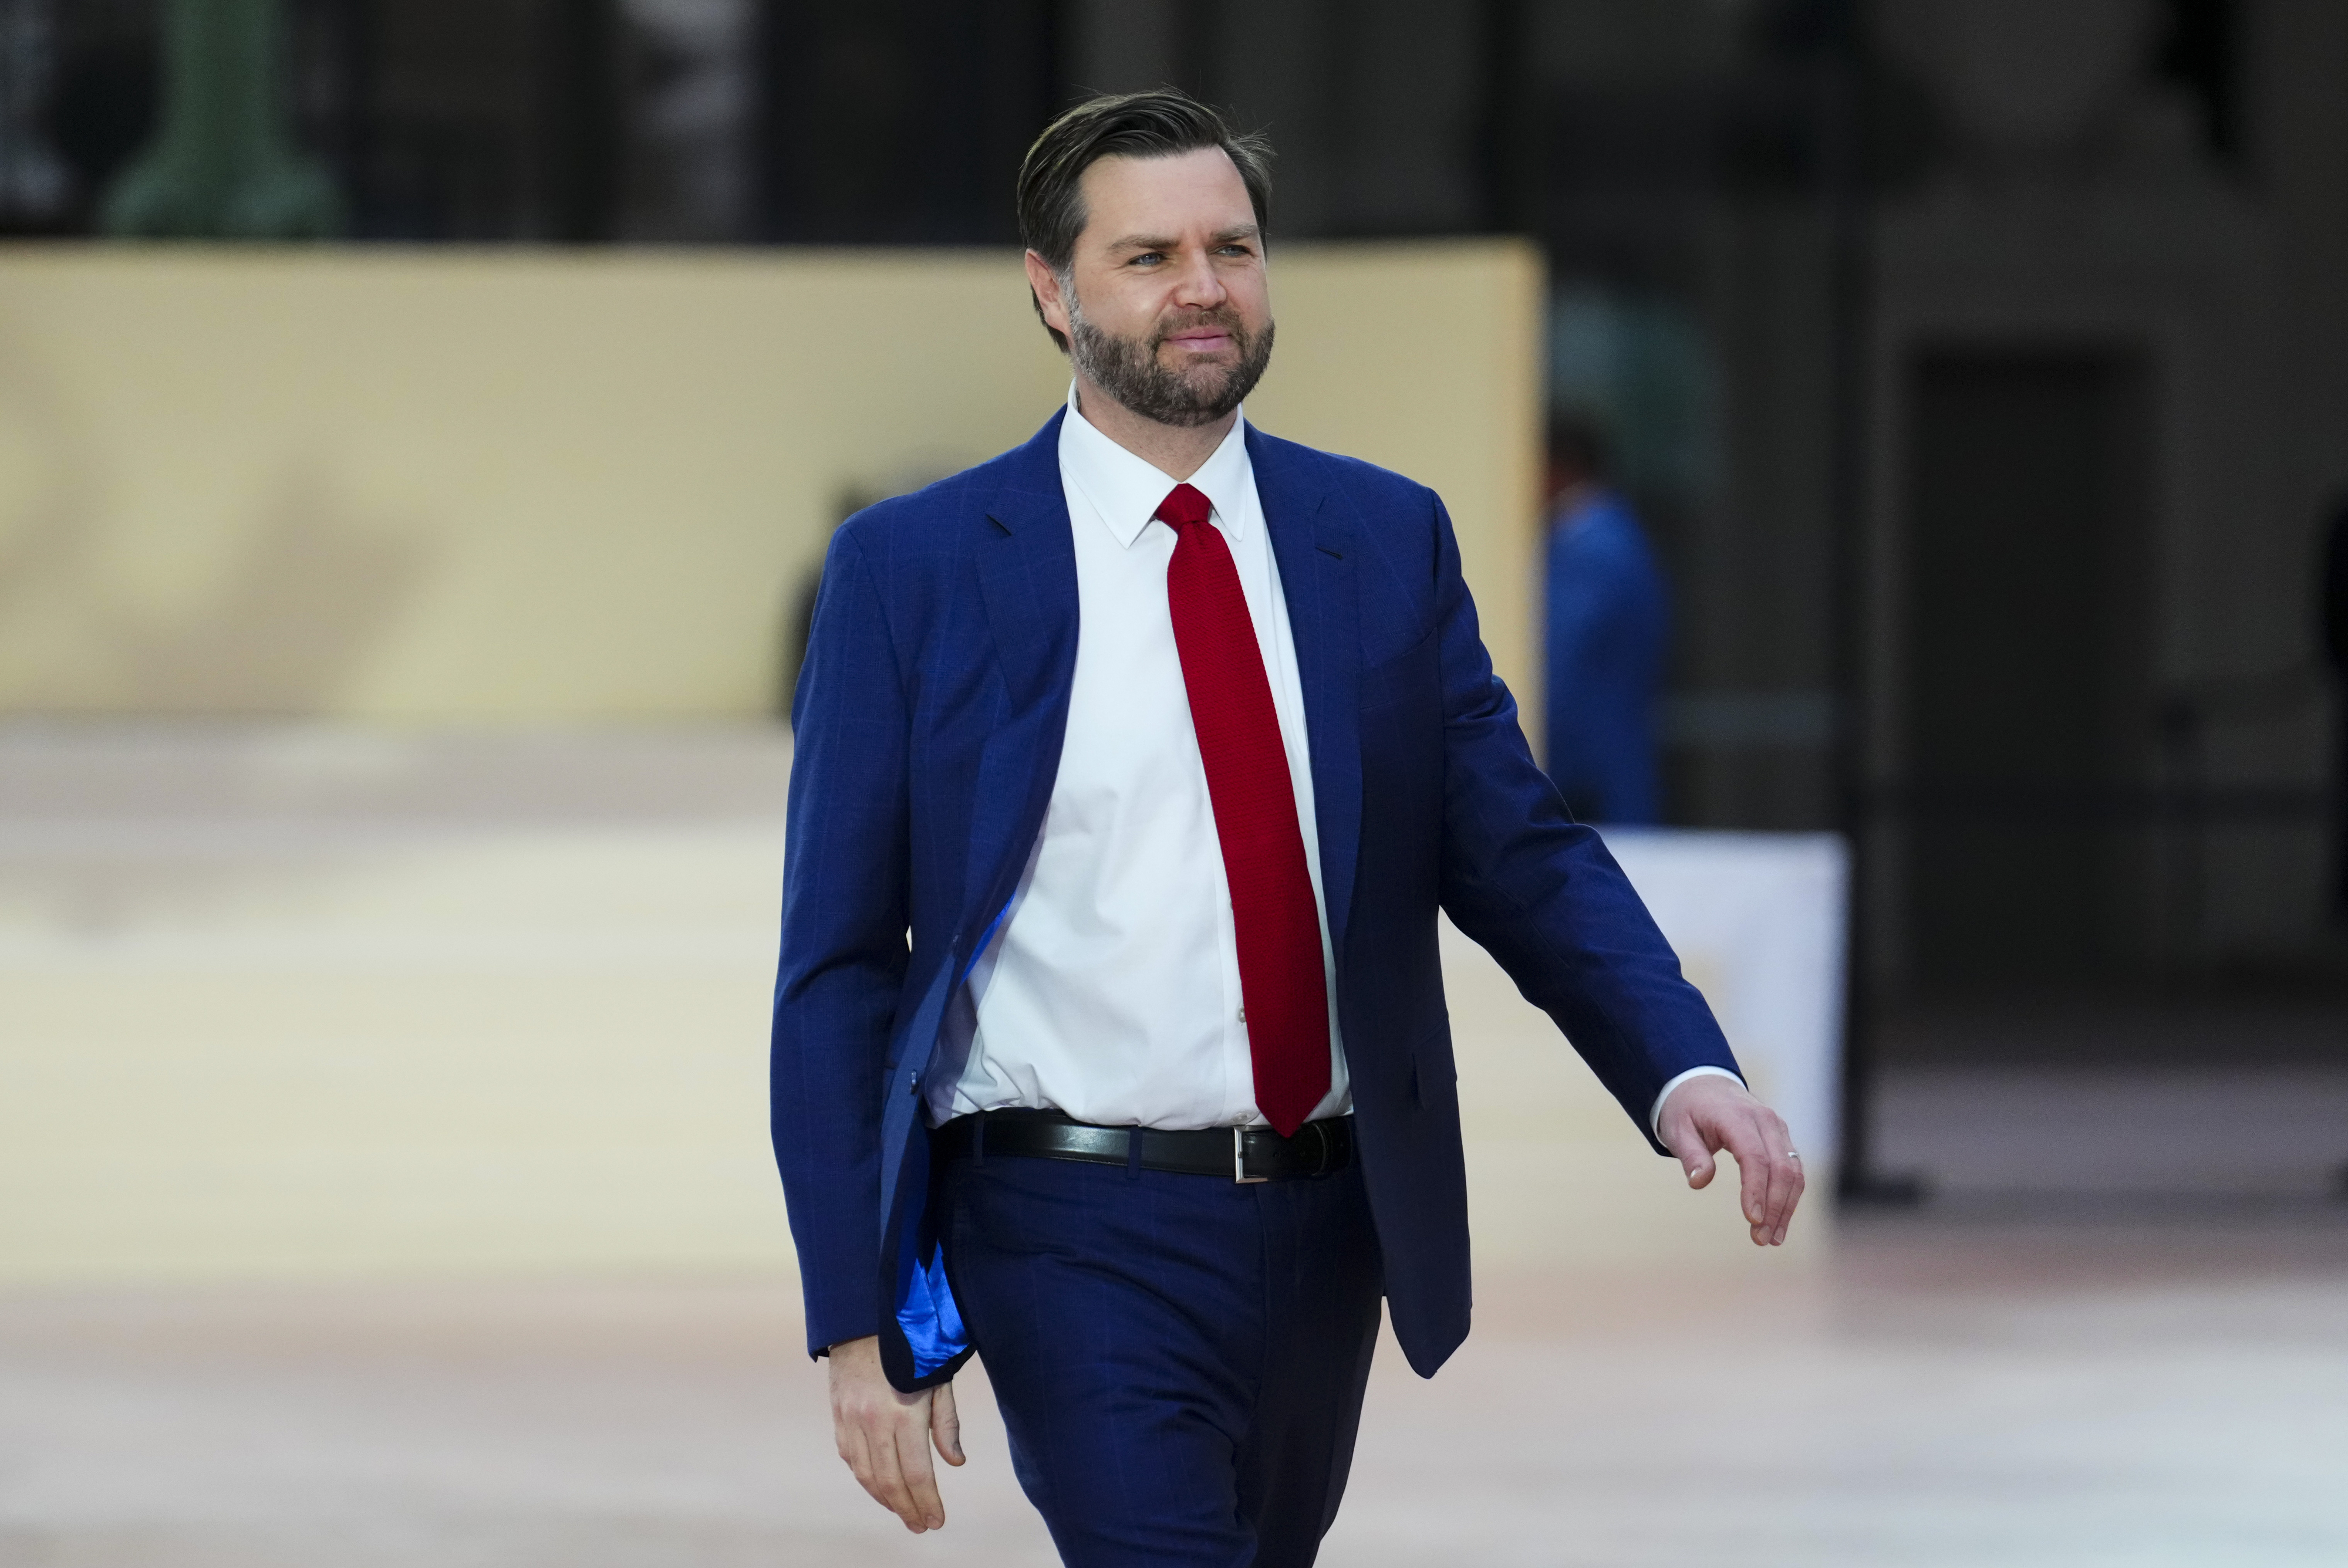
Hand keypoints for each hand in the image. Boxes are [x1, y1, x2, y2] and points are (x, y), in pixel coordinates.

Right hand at [826, 1334, 963, 1530]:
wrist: (864, 1317)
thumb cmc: (912, 1346)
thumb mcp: (938, 1378)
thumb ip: (946, 1423)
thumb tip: (955, 1462)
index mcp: (904, 1412)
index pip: (916, 1473)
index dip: (927, 1501)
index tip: (937, 1521)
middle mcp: (873, 1420)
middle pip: (889, 1481)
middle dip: (907, 1509)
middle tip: (921, 1525)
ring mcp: (851, 1419)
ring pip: (866, 1474)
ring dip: (885, 1499)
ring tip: (903, 1512)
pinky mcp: (837, 1415)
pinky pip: (850, 1457)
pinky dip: (865, 1477)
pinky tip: (879, 1486)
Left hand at [1656, 1076, 1804, 1245]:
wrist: (1703, 1084)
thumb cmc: (1686, 1109)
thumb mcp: (1677, 1129)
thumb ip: (1690, 1154)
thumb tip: (1699, 1181)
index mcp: (1736, 1116)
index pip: (1755, 1157)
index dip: (1757, 1190)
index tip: (1753, 1220)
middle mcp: (1765, 1121)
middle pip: (1781, 1168)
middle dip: (1775, 1207)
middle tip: (1760, 1239)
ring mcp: (1778, 1129)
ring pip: (1793, 1172)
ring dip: (1786, 1208)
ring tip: (1771, 1239)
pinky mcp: (1782, 1140)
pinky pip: (1793, 1171)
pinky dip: (1789, 1198)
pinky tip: (1778, 1223)